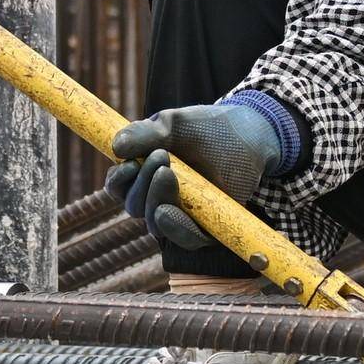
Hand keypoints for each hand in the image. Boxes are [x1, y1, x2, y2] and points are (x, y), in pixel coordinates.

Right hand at [106, 94, 295, 249]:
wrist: (248, 134)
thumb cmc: (206, 128)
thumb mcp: (173, 124)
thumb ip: (145, 134)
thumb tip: (116, 146)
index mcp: (144, 174)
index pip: (119, 187)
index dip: (118, 181)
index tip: (129, 164)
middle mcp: (158, 198)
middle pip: (135, 206)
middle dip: (142, 185)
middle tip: (162, 156)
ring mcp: (182, 215)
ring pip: (155, 224)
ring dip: (155, 201)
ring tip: (168, 173)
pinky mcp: (206, 228)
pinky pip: (186, 238)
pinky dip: (176, 227)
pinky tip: (168, 211)